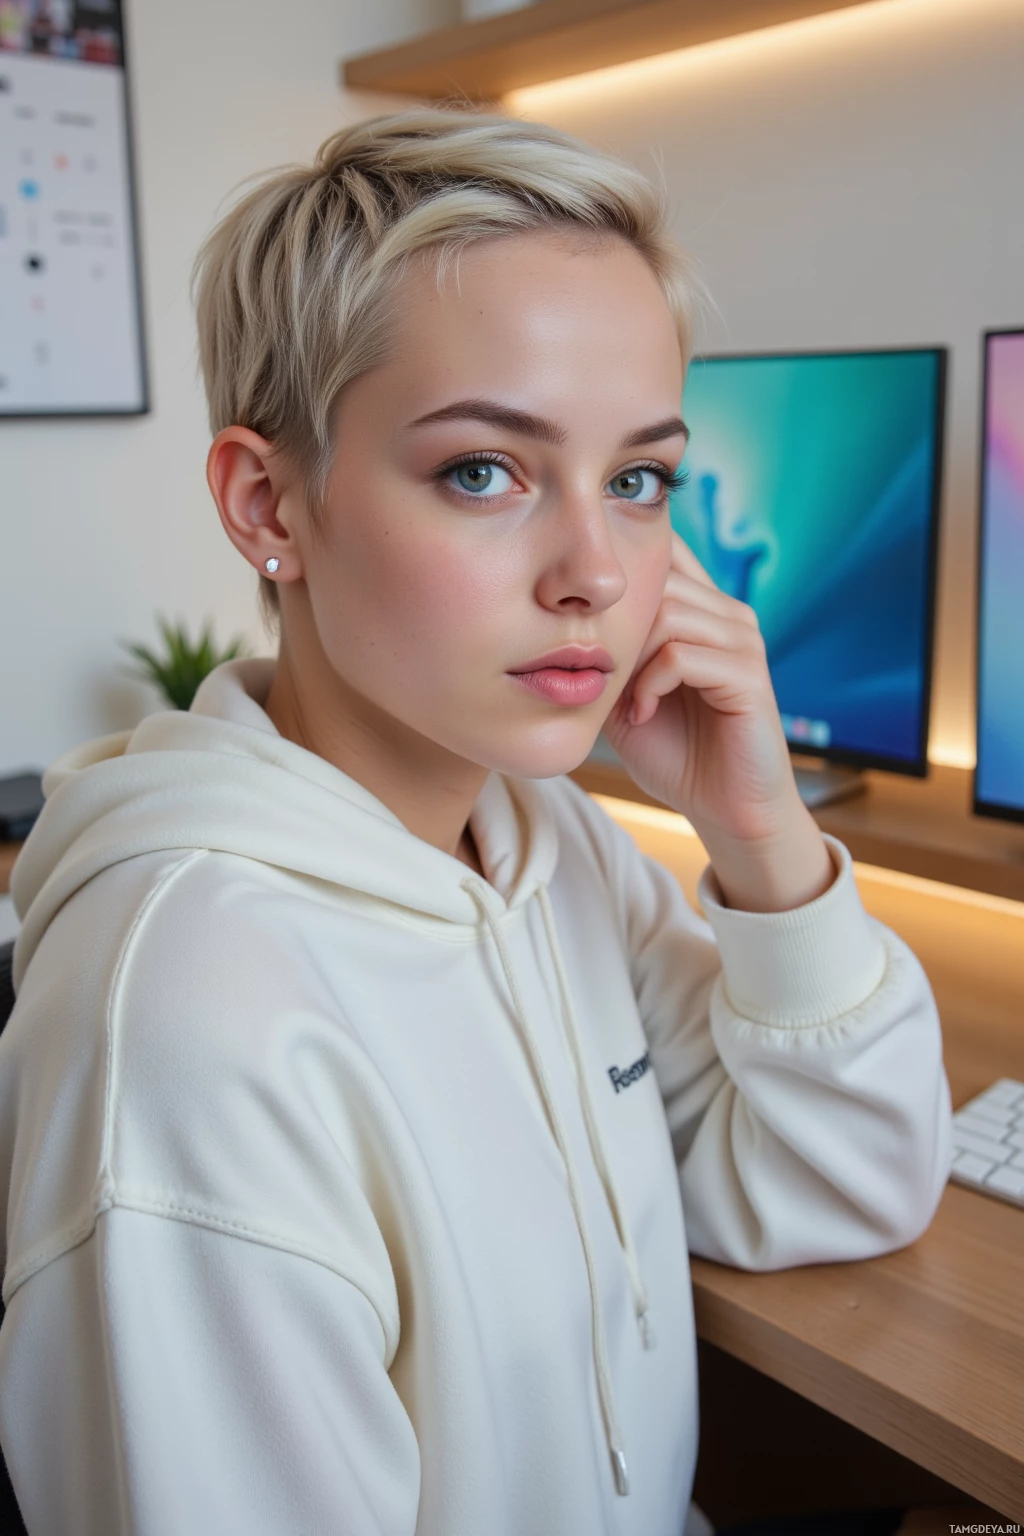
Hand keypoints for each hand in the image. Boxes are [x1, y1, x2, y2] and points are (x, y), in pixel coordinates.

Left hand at [602, 530, 802, 848]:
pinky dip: (649, 684)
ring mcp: (742, 639)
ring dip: (631, 658)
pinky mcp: (748, 674)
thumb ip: (606, 650)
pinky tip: (643, 714)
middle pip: (655, 578)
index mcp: (701, 609)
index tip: (582, 618)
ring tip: (626, 699)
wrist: (724, 808)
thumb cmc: (673, 751)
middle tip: (604, 675)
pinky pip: (681, 655)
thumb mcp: (623, 692)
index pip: (662, 550)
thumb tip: (558, 616)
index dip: (618, 570)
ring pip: (667, 612)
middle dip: (616, 626)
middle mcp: (727, 612)